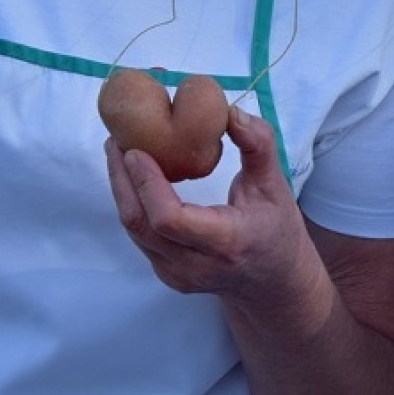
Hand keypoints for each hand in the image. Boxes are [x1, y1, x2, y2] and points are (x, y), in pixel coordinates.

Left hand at [106, 106, 312, 301]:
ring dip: (121, 189)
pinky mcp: (165, 274)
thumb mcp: (277, 185)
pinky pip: (140, 235)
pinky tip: (133, 177)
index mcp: (227, 242)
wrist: (272, 282)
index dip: (147, 184)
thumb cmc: (276, 229)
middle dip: (122, 179)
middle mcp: (196, 265)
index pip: (171, 219)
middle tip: (116, 140)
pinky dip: (133, 203)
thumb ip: (258, 145)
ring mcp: (176, 275)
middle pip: (142, 224)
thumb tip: (229, 112)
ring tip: (118, 152)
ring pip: (134, 231)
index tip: (135, 150)